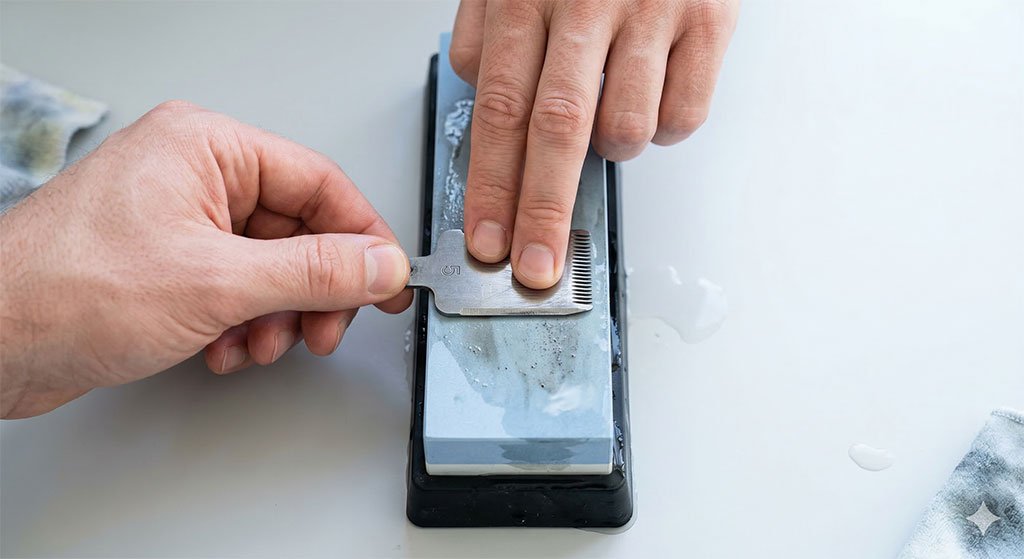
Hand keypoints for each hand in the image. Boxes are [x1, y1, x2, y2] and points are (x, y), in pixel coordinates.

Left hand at [0, 101, 411, 417]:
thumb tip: (378, 263)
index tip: (387, 280)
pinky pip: (235, 289)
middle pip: (297, 231)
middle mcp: (195, 176)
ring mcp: (179, 221)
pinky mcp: (166, 264)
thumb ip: (313, 272)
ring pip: (268, 268)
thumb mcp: (216, 282)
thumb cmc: (65, 288)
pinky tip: (219, 349)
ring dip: (274, 317)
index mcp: (207, 147)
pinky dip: (240, 325)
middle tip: (322, 330)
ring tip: (255, 345)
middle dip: (310, 292)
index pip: (317, 184)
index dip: (361, 236)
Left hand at [450, 0, 737, 287]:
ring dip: (611, 148)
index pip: (499, 108)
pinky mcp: (711, 18)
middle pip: (558, 131)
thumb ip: (490, 31)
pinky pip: (683, 114)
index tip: (485, 238)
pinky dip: (663, 126)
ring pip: (626, 128)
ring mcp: (654, 10)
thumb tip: (483, 100)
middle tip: (535, 268)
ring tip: (608, 111)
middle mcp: (588, 1)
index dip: (490, 184)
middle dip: (543, 212)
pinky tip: (652, 91)